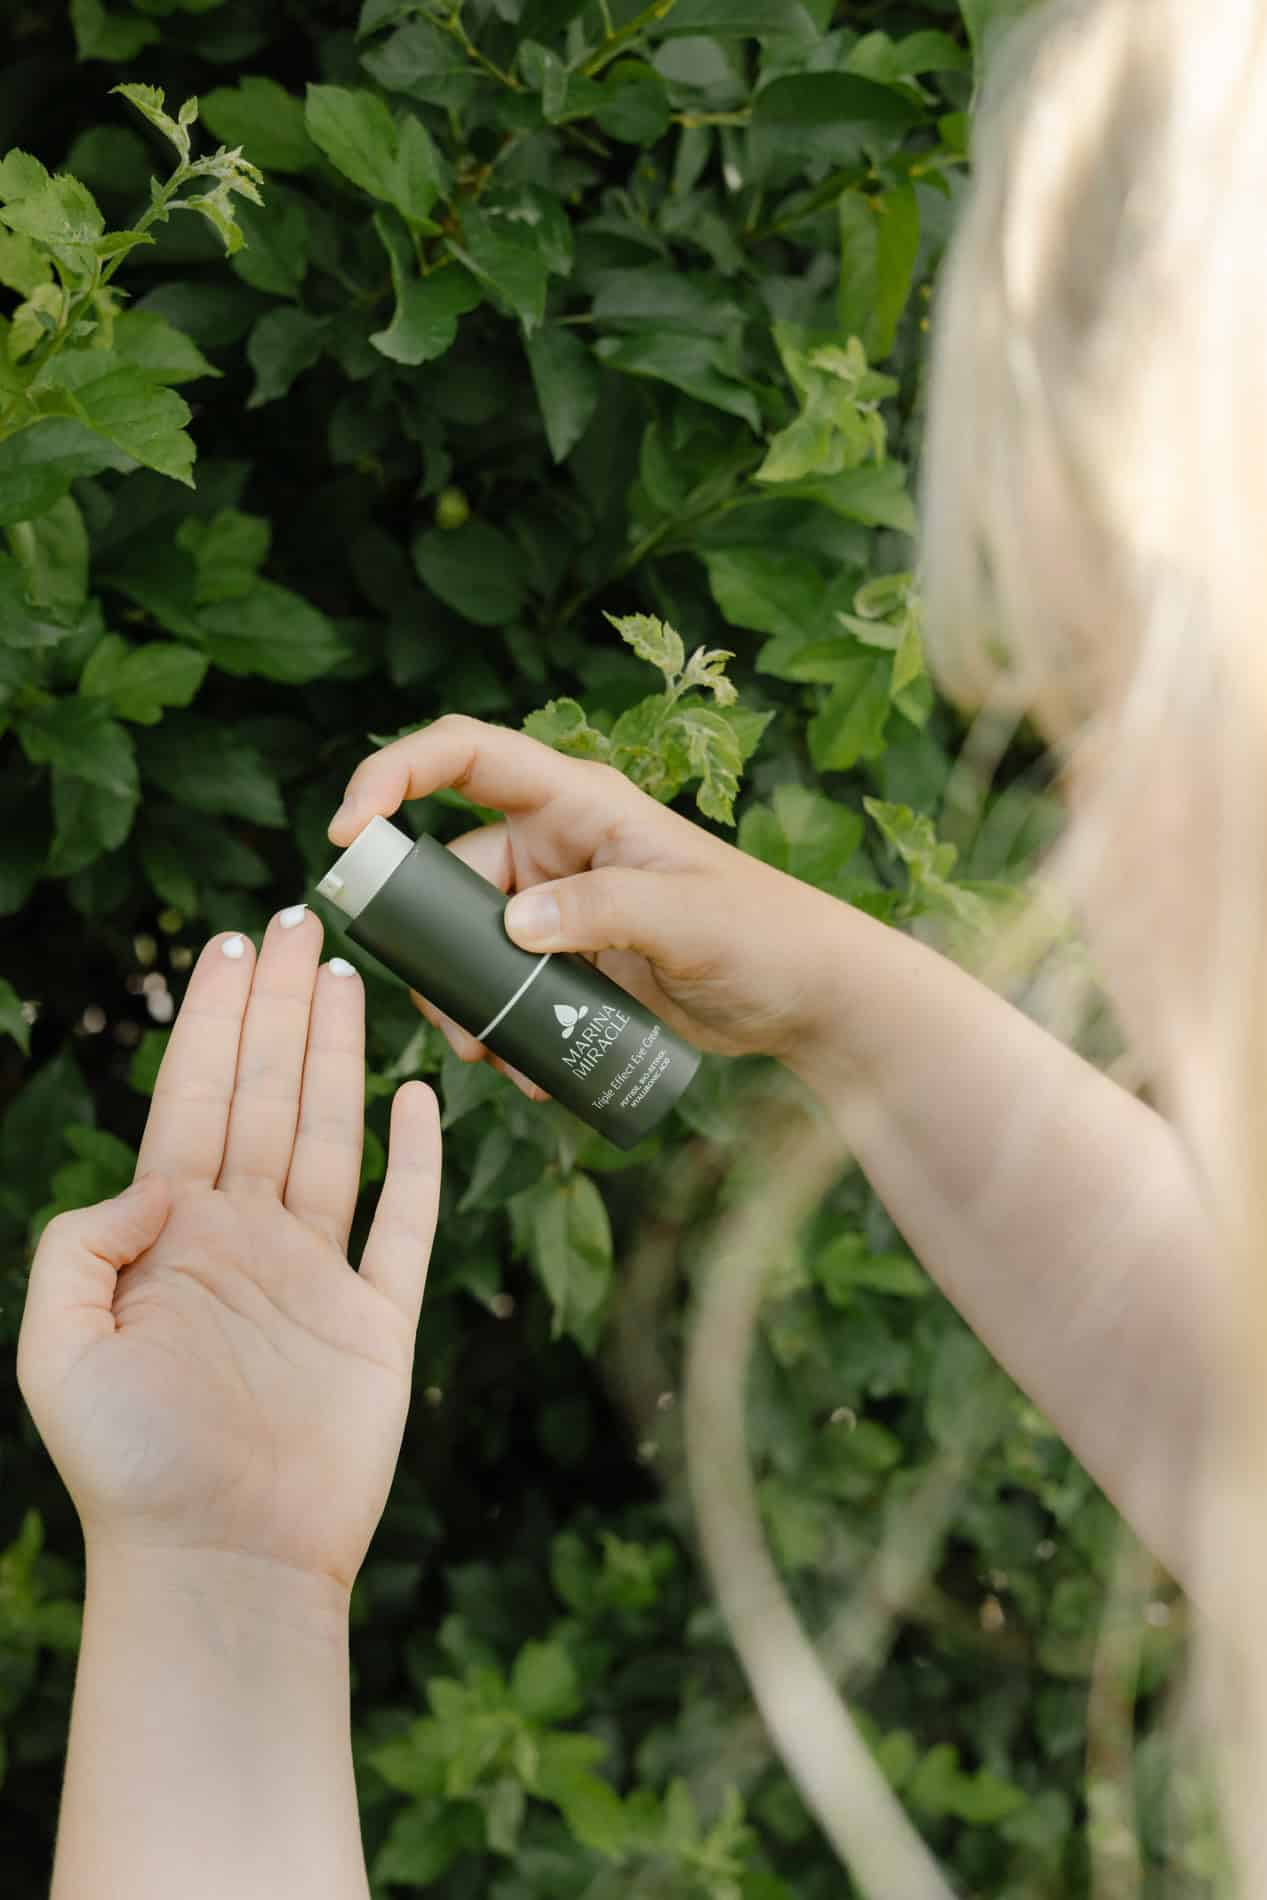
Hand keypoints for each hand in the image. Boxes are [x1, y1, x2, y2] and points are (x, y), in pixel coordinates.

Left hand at [17, 911, 440, 1592]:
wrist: (223, 1566)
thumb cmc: (131, 1471)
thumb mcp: (57, 1351)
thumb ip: (84, 1245)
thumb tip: (155, 1184)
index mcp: (172, 1239)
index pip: (195, 1103)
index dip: (214, 1024)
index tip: (231, 947)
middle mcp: (245, 1241)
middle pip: (269, 1100)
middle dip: (278, 1011)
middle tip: (299, 923)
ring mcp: (314, 1279)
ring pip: (333, 1140)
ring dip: (339, 1058)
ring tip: (348, 980)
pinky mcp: (375, 1324)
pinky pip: (403, 1227)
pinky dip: (417, 1163)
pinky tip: (417, 1101)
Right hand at [329, 714, 843, 1089]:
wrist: (810, 998)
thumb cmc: (769, 934)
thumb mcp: (688, 919)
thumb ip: (604, 912)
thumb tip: (513, 925)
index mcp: (581, 801)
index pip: (467, 755)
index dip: (396, 773)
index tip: (350, 829)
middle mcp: (559, 843)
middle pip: (452, 871)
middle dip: (432, 941)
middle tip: (446, 1014)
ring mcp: (562, 903)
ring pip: (473, 940)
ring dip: (467, 997)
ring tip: (492, 1056)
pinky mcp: (572, 959)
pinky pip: (508, 983)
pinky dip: (504, 1024)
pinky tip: (530, 1069)